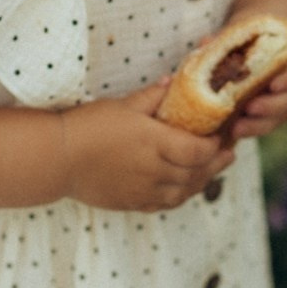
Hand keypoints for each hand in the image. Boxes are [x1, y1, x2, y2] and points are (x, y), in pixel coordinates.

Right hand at [59, 81, 234, 210]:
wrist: (58, 159)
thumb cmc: (89, 125)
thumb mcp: (124, 104)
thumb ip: (153, 96)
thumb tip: (174, 83)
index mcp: (154, 142)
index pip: (199, 150)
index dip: (214, 145)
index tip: (219, 136)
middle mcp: (154, 170)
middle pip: (197, 173)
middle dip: (216, 163)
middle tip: (228, 154)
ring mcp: (144, 190)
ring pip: (184, 192)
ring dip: (201, 181)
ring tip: (210, 171)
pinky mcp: (132, 203)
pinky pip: (165, 204)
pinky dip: (180, 196)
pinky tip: (184, 187)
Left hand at [223, 29, 286, 142]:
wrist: (266, 45)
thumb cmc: (257, 35)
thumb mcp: (249, 30)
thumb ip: (229, 38)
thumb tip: (205, 42)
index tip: (273, 85)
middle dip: (271, 106)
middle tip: (250, 108)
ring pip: (281, 115)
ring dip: (260, 123)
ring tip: (237, 128)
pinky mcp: (279, 113)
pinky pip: (269, 123)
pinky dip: (253, 128)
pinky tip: (235, 131)